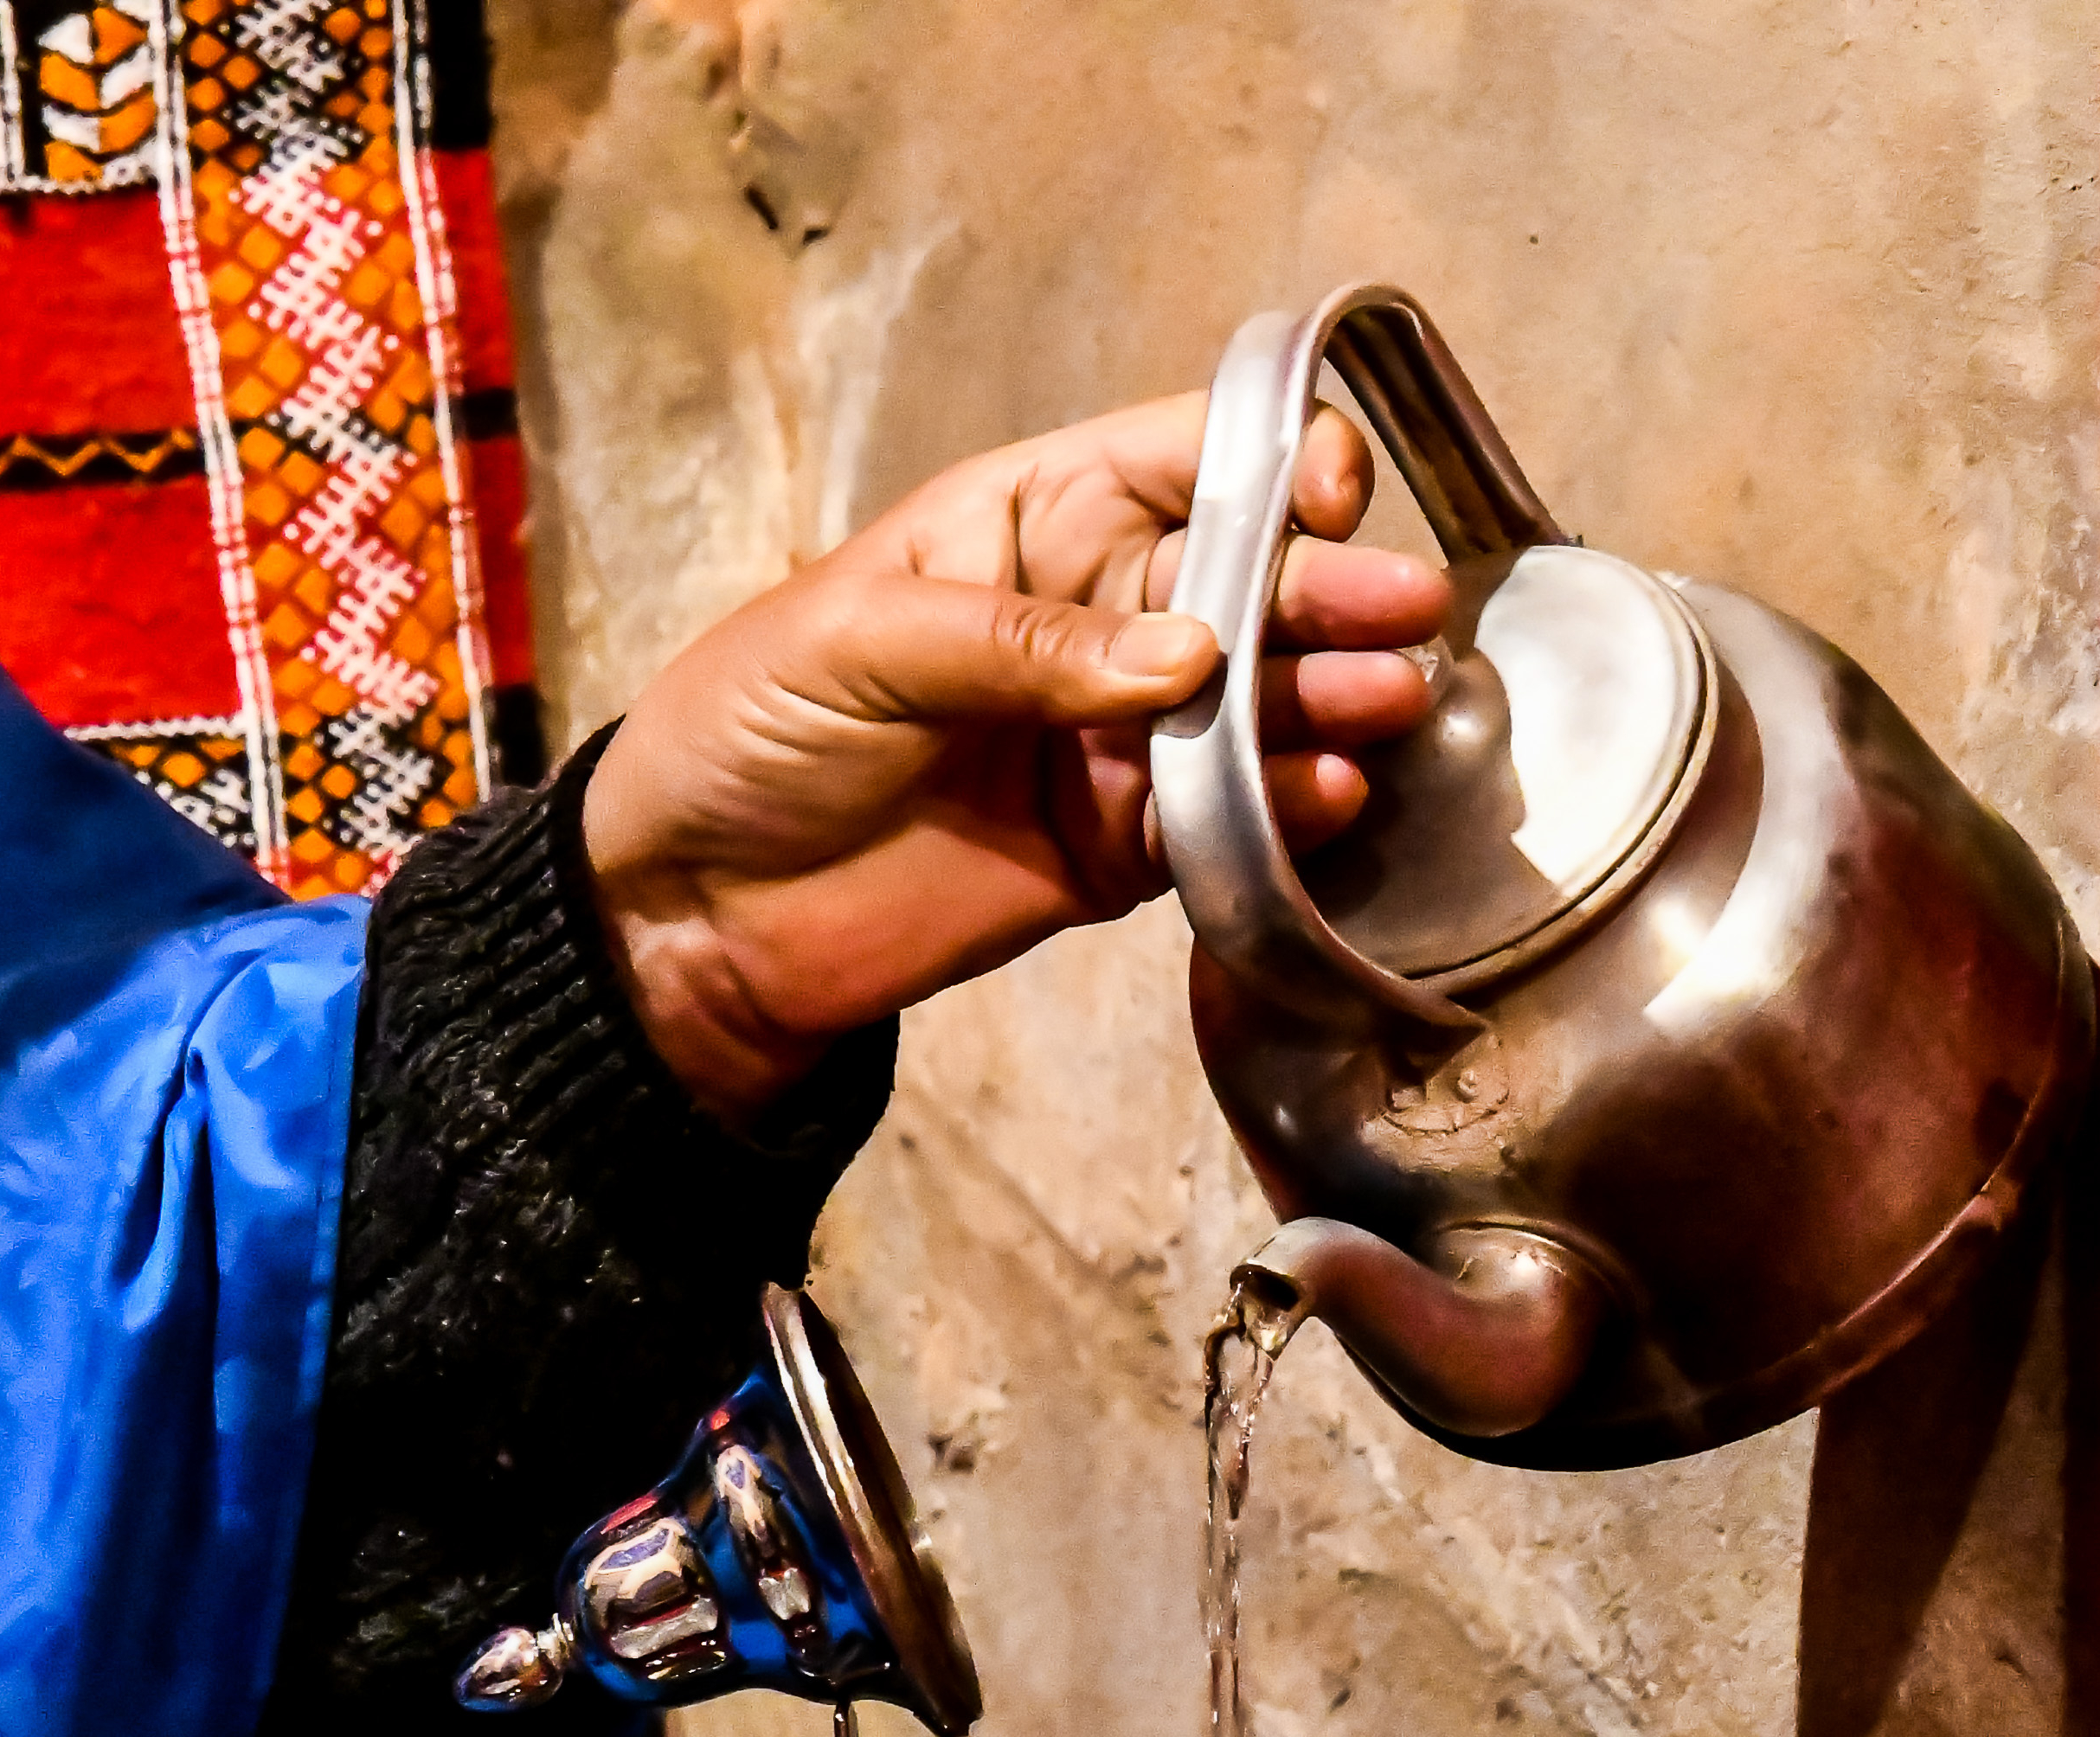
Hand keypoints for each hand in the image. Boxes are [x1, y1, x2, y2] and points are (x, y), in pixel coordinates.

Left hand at [579, 393, 1446, 1123]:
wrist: (698, 915)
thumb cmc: (749, 732)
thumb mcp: (858, 647)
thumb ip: (1022, 644)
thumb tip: (1185, 653)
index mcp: (1034, 519)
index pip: (1184, 459)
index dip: (1271, 462)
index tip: (1322, 498)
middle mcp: (1101, 615)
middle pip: (1250, 582)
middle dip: (1330, 591)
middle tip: (1401, 615)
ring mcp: (1121, 737)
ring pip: (1259, 705)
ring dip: (1330, 701)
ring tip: (1386, 707)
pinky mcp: (1123, 850)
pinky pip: (1227, 825)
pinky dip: (1286, 816)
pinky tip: (1329, 801)